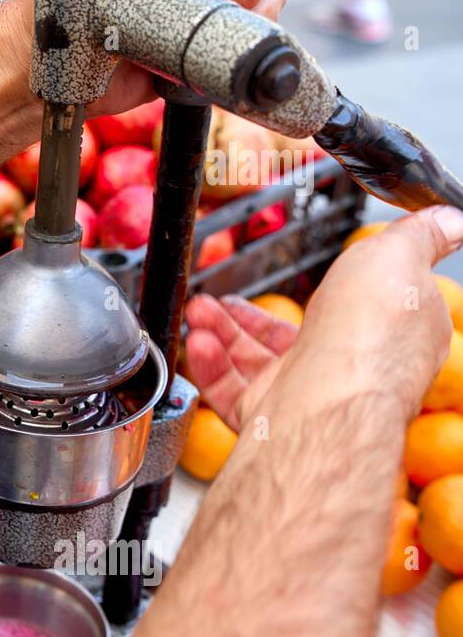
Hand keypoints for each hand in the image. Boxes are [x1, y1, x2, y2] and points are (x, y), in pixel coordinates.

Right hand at [186, 207, 462, 429]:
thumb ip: (418, 236)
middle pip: (291, 337)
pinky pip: (232, 390)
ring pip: (255, 362)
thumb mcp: (400, 258)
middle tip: (222, 296)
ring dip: (221, 332)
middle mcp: (347, 369)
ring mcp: (307, 396)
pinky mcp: (272, 418)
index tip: (297, 276)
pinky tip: (198, 343)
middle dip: (247, 312)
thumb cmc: (366, 334)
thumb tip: (450, 218)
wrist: (326, 400)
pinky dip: (211, 366)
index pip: (356, 310)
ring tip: (198, 310)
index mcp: (386, 335)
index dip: (325, 289)